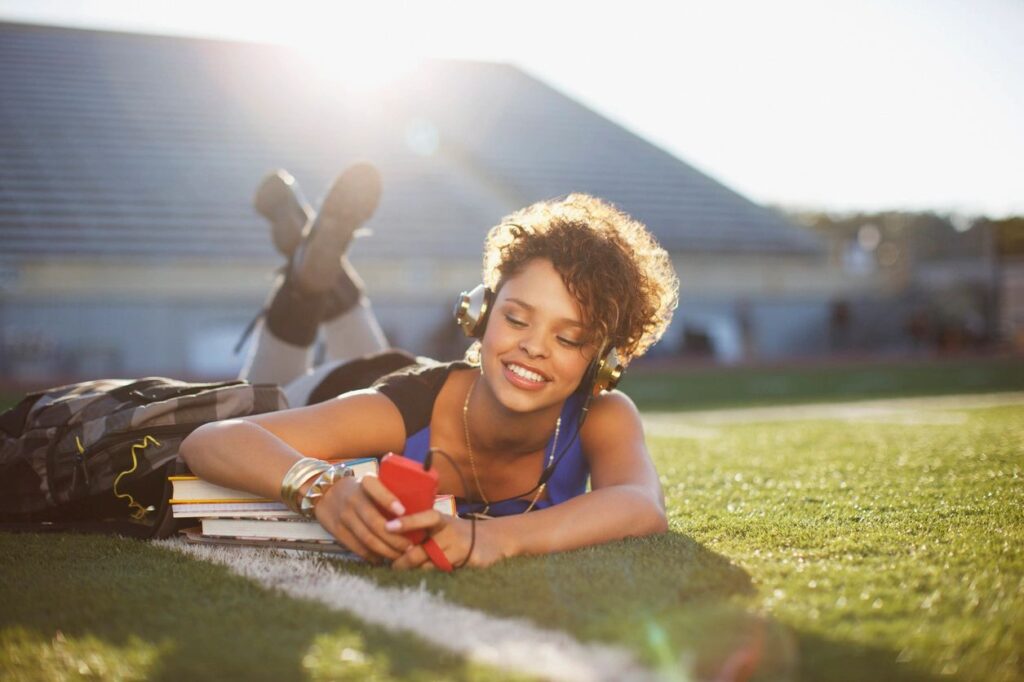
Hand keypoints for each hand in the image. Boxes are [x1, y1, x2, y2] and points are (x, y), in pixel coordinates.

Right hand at [314, 475, 412, 563]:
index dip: (388, 500)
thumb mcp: (372, 483)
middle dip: (395, 538)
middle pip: (375, 522)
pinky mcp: (336, 530)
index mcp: (365, 483)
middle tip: (409, 547)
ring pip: (367, 538)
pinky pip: (356, 547)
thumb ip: (390, 492)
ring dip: (386, 550)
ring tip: (400, 556)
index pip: (376, 489)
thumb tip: (421, 510)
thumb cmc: (360, 490)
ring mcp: (343, 515)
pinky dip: (371, 556)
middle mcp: (353, 498)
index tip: (403, 511)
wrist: (325, 492)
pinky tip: (382, 559)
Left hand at [389, 512, 506, 569]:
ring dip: (415, 571)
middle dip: (403, 561)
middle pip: (421, 551)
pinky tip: (421, 578)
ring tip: (402, 572)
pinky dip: (430, 577)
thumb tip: (384, 533)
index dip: (408, 522)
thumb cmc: (454, 532)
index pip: (426, 518)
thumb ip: (419, 527)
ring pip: (430, 567)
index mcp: (442, 520)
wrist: (491, 540)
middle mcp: (451, 532)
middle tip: (391, 565)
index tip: (388, 526)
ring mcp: (461, 548)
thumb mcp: (440, 524)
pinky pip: (443, 574)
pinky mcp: (470, 563)